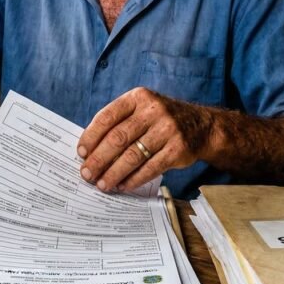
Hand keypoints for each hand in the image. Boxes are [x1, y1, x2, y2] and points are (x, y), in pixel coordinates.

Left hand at [76, 87, 213, 191]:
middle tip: (87, 174)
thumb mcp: (142, 109)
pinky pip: (150, 168)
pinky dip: (133, 179)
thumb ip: (119, 123)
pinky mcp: (178, 149)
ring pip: (133, 156)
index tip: (80, 153)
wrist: (202, 126)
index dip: (91, 136)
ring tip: (102, 184)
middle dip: (98, 159)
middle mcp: (153, 111)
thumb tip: (90, 150)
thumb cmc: (161, 120)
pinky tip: (122, 186)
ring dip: (114, 173)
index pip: (107, 117)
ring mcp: (167, 130)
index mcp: (138, 98)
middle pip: (118, 138)